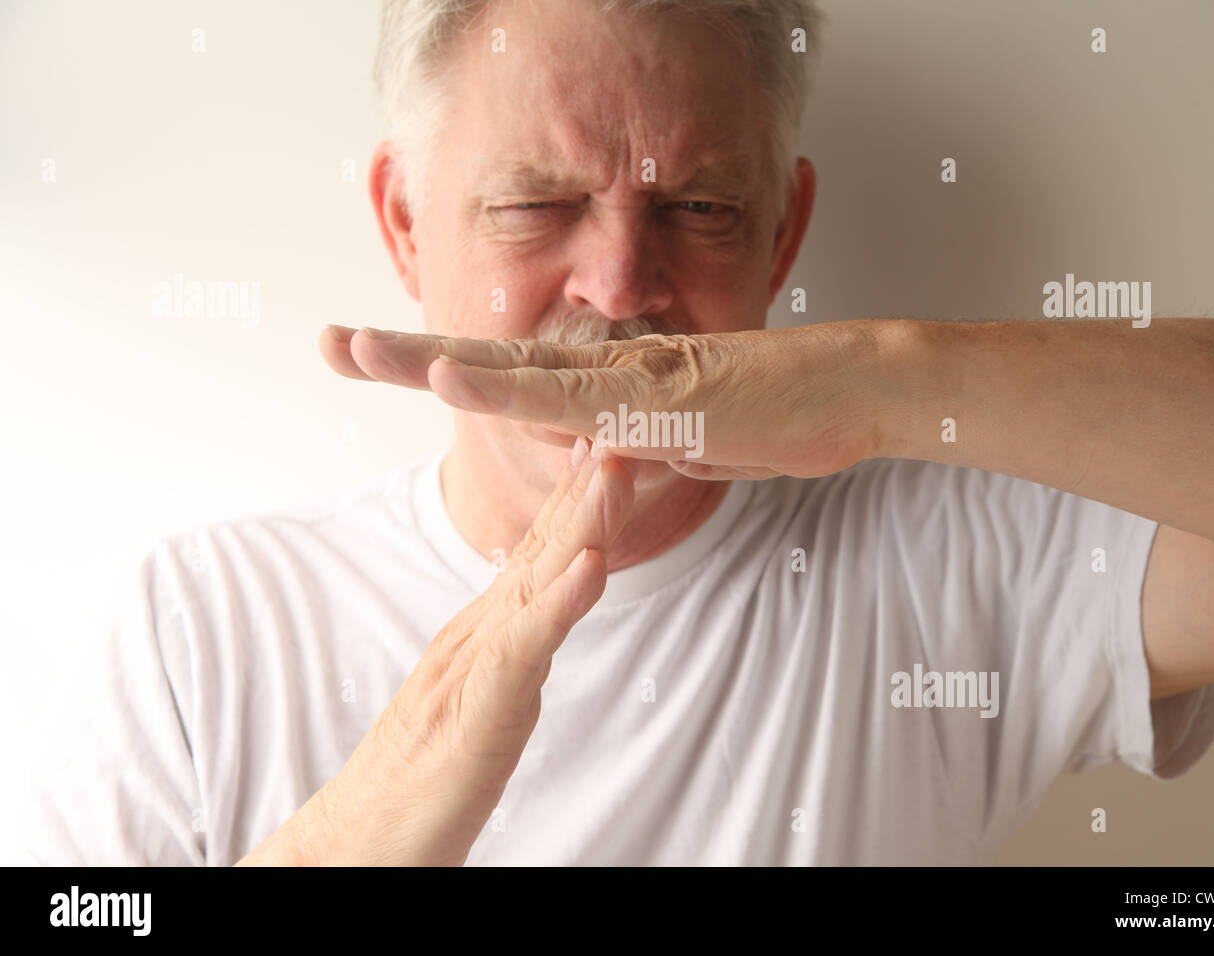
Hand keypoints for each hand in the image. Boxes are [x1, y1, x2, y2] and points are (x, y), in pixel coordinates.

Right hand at [237, 436, 633, 865]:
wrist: (363, 842)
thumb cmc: (422, 776)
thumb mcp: (478, 695)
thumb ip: (506, 648)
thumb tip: (535, 607)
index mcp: (486, 630)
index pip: (539, 551)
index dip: (577, 497)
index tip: (609, 443)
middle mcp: (481, 634)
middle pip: (542, 547)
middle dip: (587, 486)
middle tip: (621, 424)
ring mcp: (477, 666)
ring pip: (537, 581)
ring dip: (582, 522)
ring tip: (614, 469)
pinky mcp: (480, 710)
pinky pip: (524, 650)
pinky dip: (559, 604)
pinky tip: (590, 567)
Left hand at [320, 321, 895, 479]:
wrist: (847, 394)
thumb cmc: (772, 415)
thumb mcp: (684, 441)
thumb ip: (635, 446)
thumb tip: (602, 456)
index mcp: (604, 386)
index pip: (507, 373)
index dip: (440, 364)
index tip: (375, 359)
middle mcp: (604, 373)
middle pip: (489, 359)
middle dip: (405, 353)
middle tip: (330, 343)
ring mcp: (627, 380)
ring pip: (514, 368)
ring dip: (432, 359)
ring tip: (361, 350)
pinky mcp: (656, 399)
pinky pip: (569, 395)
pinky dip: (507, 385)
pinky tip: (454, 373)